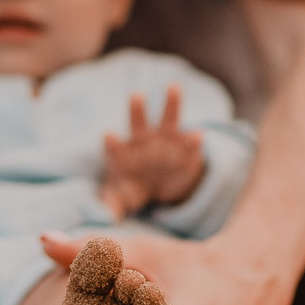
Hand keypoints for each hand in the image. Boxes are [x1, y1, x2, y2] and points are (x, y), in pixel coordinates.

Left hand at [99, 86, 205, 217]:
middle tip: (135, 95)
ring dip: (171, 103)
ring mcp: (166, 142)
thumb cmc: (134, 187)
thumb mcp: (123, 197)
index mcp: (123, 153)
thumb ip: (114, 203)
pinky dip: (194, 139)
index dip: (112, 143)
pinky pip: (190, 142)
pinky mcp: (185, 149)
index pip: (115, 147)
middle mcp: (143, 142)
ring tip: (173, 87)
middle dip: (136, 109)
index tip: (108, 136)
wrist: (161, 187)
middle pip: (138, 123)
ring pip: (168, 119)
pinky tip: (198, 136)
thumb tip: (107, 217)